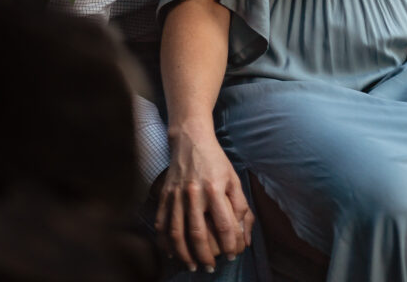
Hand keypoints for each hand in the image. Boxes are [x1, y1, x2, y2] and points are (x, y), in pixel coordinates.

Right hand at [155, 123, 254, 271]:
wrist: (190, 139)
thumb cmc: (216, 160)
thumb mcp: (234, 179)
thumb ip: (241, 207)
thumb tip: (245, 237)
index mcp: (214, 188)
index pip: (224, 224)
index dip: (230, 244)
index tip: (233, 254)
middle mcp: (194, 193)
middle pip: (198, 233)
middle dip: (205, 256)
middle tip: (210, 268)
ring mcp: (176, 194)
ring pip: (177, 232)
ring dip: (184, 254)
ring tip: (192, 266)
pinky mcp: (165, 194)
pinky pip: (162, 223)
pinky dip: (164, 242)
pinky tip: (172, 253)